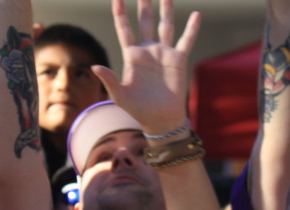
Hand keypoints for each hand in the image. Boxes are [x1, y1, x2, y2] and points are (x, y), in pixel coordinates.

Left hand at [92, 0, 200, 134]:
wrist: (159, 118)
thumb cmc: (137, 109)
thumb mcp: (119, 95)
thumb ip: (108, 79)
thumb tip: (94, 66)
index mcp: (131, 56)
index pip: (124, 30)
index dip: (120, 13)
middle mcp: (147, 51)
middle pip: (145, 22)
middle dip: (144, 5)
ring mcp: (163, 53)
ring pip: (165, 25)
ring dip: (166, 10)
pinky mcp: (178, 60)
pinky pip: (186, 40)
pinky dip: (191, 28)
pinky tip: (196, 14)